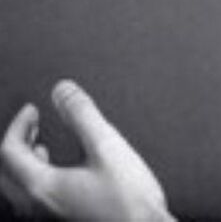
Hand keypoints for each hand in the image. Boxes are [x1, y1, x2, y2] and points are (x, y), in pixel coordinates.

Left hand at [0, 80, 173, 220]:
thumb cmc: (129, 202)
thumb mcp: (106, 145)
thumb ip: (82, 114)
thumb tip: (62, 91)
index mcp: (43, 187)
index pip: (10, 152)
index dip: (19, 125)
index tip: (33, 111)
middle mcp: (40, 207)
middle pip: (9, 173)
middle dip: (19, 143)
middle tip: (32, 123)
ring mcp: (51, 217)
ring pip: (22, 189)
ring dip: (27, 162)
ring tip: (42, 146)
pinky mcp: (65, 220)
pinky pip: (37, 199)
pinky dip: (40, 178)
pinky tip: (63, 174)